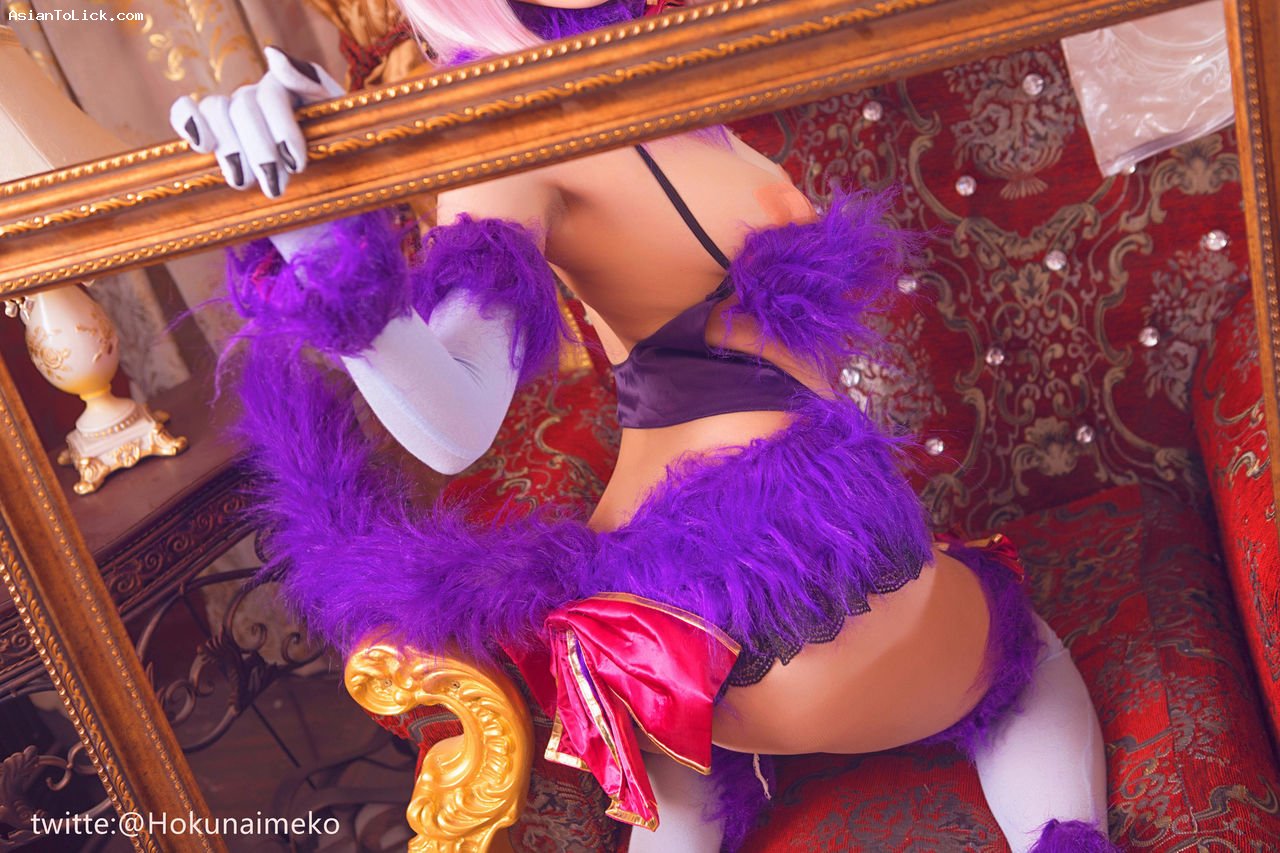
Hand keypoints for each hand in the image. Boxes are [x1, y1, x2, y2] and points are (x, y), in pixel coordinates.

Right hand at [169, 46, 342, 199]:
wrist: (323, 188)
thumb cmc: (336, 151)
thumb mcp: (338, 119)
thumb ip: (310, 82)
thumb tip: (272, 54)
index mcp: (287, 86)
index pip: (272, 96)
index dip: (282, 129)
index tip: (297, 166)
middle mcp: (256, 95)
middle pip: (244, 108)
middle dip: (259, 151)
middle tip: (276, 187)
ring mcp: (231, 111)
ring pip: (215, 112)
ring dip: (228, 150)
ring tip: (244, 182)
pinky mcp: (211, 132)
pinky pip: (185, 111)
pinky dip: (187, 122)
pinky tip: (201, 145)